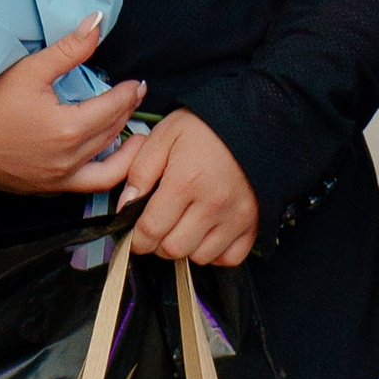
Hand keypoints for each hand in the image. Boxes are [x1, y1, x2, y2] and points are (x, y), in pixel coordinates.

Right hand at [0, 18, 145, 197]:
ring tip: (133, 138)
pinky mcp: (43, 190)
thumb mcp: (28, 70)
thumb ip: (69, 49)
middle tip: (134, 99)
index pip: (113, 109)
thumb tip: (97, 23)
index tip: (137, 84)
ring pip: (106, 170)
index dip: (128, 94)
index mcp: (68, 130)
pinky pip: (84, 187)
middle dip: (127, 115)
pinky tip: (100, 158)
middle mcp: (68, 161)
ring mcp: (56, 180)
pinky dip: (101, 173)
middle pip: (112, 136)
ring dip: (124, 153)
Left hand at [115, 110, 259, 268]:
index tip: (136, 235)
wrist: (250, 120)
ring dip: (187, 248)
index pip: (151, 231)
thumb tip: (125, 207)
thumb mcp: (164, 136)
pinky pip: (229, 258)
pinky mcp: (253, 223)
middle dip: (158, 244)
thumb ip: (140, 171)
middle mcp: (212, 205)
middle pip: (173, 249)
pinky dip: (215, 253)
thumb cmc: (204, 126)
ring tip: (184, 225)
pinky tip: (207, 233)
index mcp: (185, 182)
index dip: (137, 239)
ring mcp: (236, 217)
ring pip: (200, 257)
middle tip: (159, 227)